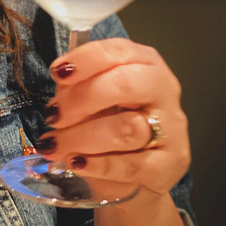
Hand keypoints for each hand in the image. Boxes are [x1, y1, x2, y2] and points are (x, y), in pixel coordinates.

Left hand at [39, 38, 189, 196]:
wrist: (132, 174)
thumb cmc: (108, 122)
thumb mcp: (90, 98)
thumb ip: (77, 86)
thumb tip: (61, 86)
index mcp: (144, 62)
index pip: (118, 51)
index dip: (85, 60)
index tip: (58, 73)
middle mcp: (164, 89)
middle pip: (126, 84)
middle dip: (82, 99)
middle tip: (53, 115)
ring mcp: (172, 128)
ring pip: (128, 128)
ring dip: (83, 136)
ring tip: (54, 144)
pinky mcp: (172, 165)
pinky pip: (133, 165)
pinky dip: (99, 165)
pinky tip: (76, 163)